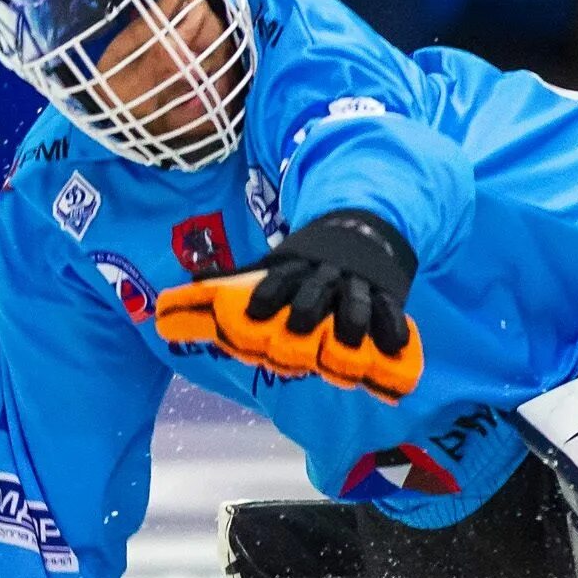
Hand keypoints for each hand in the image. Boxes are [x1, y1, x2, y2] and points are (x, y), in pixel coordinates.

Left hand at [155, 208, 421, 401]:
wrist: (363, 231)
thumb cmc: (307, 263)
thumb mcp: (275, 263)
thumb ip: (236, 281)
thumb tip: (183, 292)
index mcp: (295, 267)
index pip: (278, 279)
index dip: (267, 294)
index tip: (254, 312)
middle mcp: (325, 275)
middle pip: (315, 292)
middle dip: (307, 310)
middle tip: (299, 332)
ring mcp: (357, 284)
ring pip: (355, 302)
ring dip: (352, 322)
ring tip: (349, 342)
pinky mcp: (386, 295)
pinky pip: (391, 311)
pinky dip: (394, 328)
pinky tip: (393, 346)